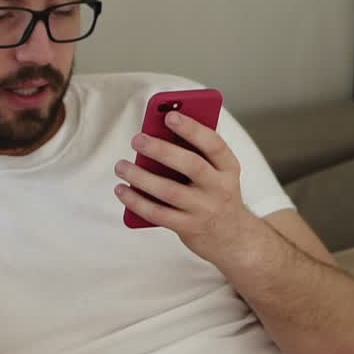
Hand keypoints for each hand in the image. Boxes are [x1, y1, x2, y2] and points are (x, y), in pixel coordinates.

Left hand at [114, 111, 256, 263]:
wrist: (233, 237)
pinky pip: (158, 214)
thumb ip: (195, 154)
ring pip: (169, 191)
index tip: (170, 115)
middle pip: (191, 165)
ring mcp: (204, 210)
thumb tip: (157, 134)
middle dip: (162, 150)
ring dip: (141, 177)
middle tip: (137, 139)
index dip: (193, 129)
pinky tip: (121, 190)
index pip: (214, 144)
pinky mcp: (189, 228)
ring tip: (121, 166)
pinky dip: (136, 201)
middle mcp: (220, 188)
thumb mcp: (217, 172)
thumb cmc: (215, 193)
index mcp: (228, 167)